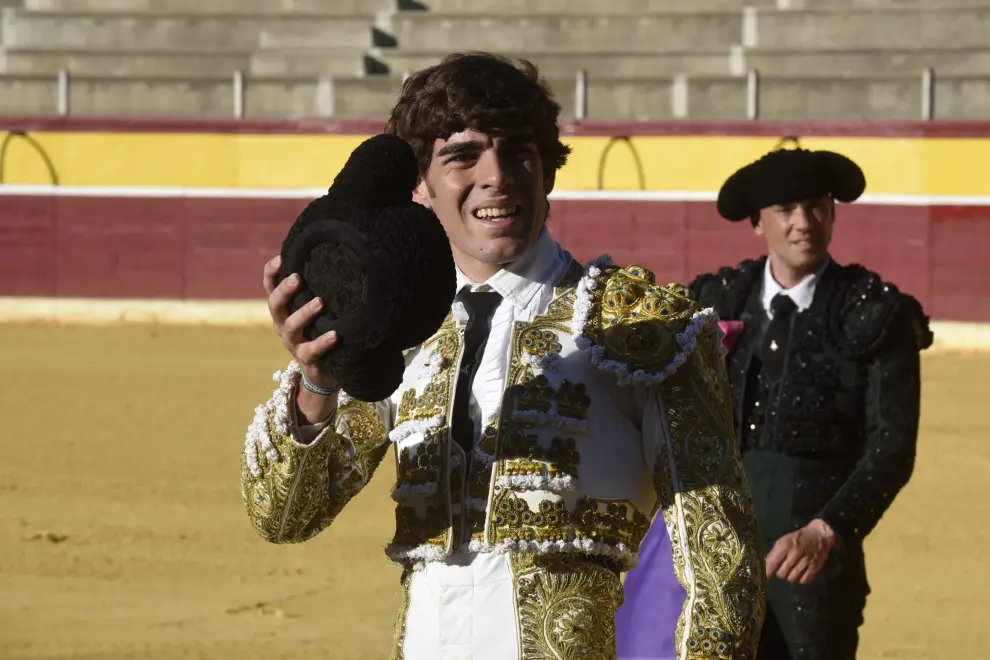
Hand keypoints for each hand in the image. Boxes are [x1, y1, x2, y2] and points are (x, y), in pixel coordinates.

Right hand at [264, 255, 340, 424]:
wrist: (322, 370)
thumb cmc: (319, 330)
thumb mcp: (316, 310)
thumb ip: (318, 288)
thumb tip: (334, 256)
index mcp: (283, 309)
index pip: (270, 287)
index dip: (271, 273)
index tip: (281, 258)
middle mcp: (283, 324)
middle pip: (275, 305)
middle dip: (284, 291)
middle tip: (297, 278)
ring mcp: (292, 343)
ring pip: (292, 327)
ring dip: (304, 313)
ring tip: (320, 302)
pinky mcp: (306, 360)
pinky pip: (311, 351)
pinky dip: (322, 343)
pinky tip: (334, 335)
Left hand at [764, 519, 837, 584]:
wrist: (819, 534)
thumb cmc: (798, 538)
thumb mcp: (783, 541)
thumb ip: (774, 554)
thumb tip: (763, 567)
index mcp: (785, 545)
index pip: (772, 563)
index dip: (766, 573)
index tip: (762, 579)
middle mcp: (795, 553)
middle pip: (782, 573)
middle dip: (781, 573)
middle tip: (784, 568)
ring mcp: (806, 560)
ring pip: (792, 578)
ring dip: (791, 576)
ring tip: (793, 570)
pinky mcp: (815, 567)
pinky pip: (804, 580)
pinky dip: (801, 579)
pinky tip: (801, 573)